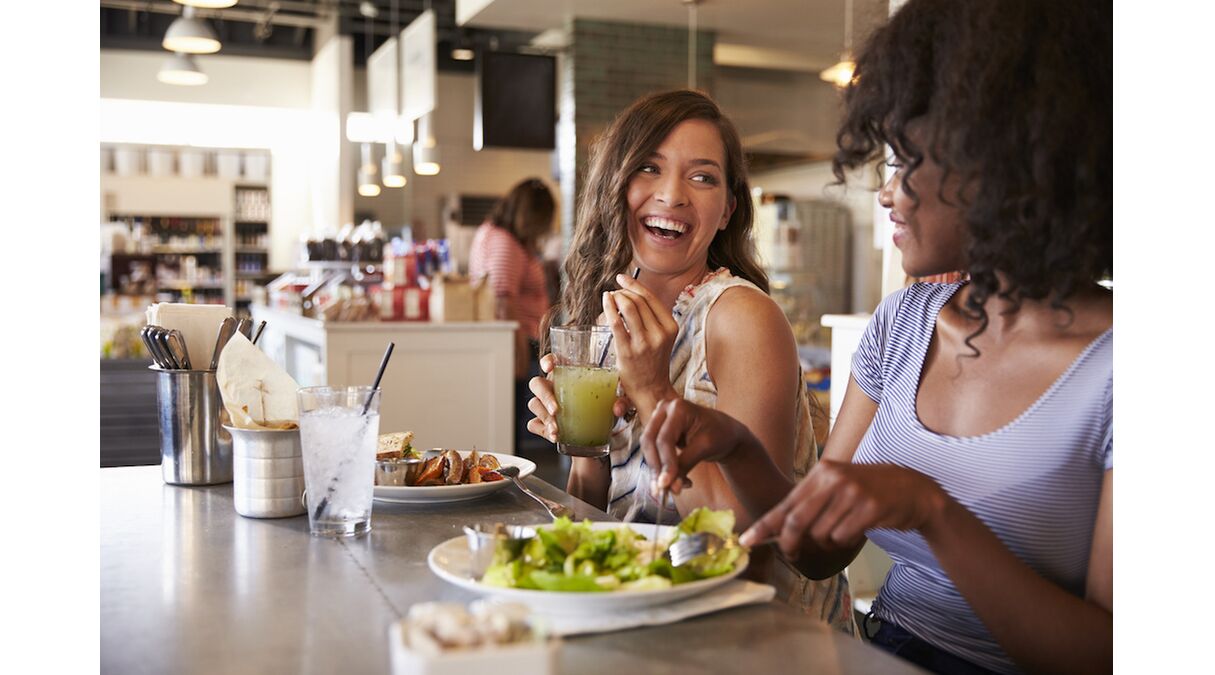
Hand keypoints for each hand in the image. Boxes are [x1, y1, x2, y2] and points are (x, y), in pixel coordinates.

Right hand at [526, 353, 633, 443]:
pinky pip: (534, 424)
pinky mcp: (543, 422)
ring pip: (534, 405)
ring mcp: (546, 404)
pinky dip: (543, 430)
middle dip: (545, 396)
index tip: (550, 367)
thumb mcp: (616, 401)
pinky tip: (555, 436)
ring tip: (557, 430)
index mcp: (569, 374)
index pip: (553, 360)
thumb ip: (621, 401)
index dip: (548, 360)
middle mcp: (554, 386)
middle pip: (537, 384)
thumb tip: (618, 408)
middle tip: (556, 410)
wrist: (599, 431)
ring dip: (545, 418)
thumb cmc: (604, 407)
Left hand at [604, 273, 679, 415]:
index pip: (651, 298)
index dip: (634, 284)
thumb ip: (652, 318)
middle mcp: (660, 334)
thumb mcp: (661, 337)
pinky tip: (605, 303)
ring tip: (609, 298)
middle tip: (613, 293)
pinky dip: (609, 308)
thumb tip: (632, 294)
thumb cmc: (653, 361)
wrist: (652, 390)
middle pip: (638, 300)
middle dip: (622, 292)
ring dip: (616, 298)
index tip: (621, 278)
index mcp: (670, 327)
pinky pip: (616, 322)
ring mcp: (644, 343)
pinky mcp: (628, 351)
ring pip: (628, 307)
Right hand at [640, 397, 749, 494]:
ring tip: (673, 488)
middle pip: (650, 442)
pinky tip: (677, 481)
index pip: (664, 439)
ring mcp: (658, 419)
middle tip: (662, 491)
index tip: (666, 485)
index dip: (665, 463)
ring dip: (657, 471)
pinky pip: (653, 452)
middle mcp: (663, 409)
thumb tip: (671, 487)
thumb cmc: (720, 434)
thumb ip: (685, 465)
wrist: (724, 433)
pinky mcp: (658, 432)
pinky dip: (662, 469)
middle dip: (656, 468)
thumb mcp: (705, 448)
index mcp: (678, 407)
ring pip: (648, 449)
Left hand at [740, 461, 948, 558]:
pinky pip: (842, 537)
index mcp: (821, 472)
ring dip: (826, 542)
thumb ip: (810, 504)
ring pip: (821, 534)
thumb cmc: (868, 491)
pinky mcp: (869, 508)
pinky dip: (845, 541)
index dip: (765, 525)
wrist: (912, 489)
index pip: (786, 503)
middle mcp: (833, 479)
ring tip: (841, 530)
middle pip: (797, 521)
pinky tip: (856, 530)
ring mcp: (852, 493)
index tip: (747, 541)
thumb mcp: (837, 486)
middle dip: (789, 543)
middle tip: (790, 554)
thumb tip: (779, 531)